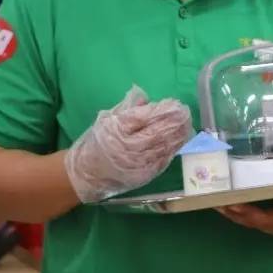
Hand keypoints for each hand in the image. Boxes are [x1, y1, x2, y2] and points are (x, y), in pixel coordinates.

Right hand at [63, 86, 194, 202]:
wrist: (85, 176)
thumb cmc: (96, 144)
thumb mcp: (106, 121)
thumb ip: (127, 108)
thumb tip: (144, 95)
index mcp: (116, 130)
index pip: (144, 117)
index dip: (161, 110)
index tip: (173, 103)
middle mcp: (128, 148)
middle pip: (158, 132)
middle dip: (174, 121)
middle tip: (185, 111)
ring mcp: (138, 164)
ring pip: (164, 146)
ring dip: (179, 134)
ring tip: (187, 124)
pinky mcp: (144, 175)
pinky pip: (163, 160)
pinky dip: (173, 149)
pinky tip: (180, 140)